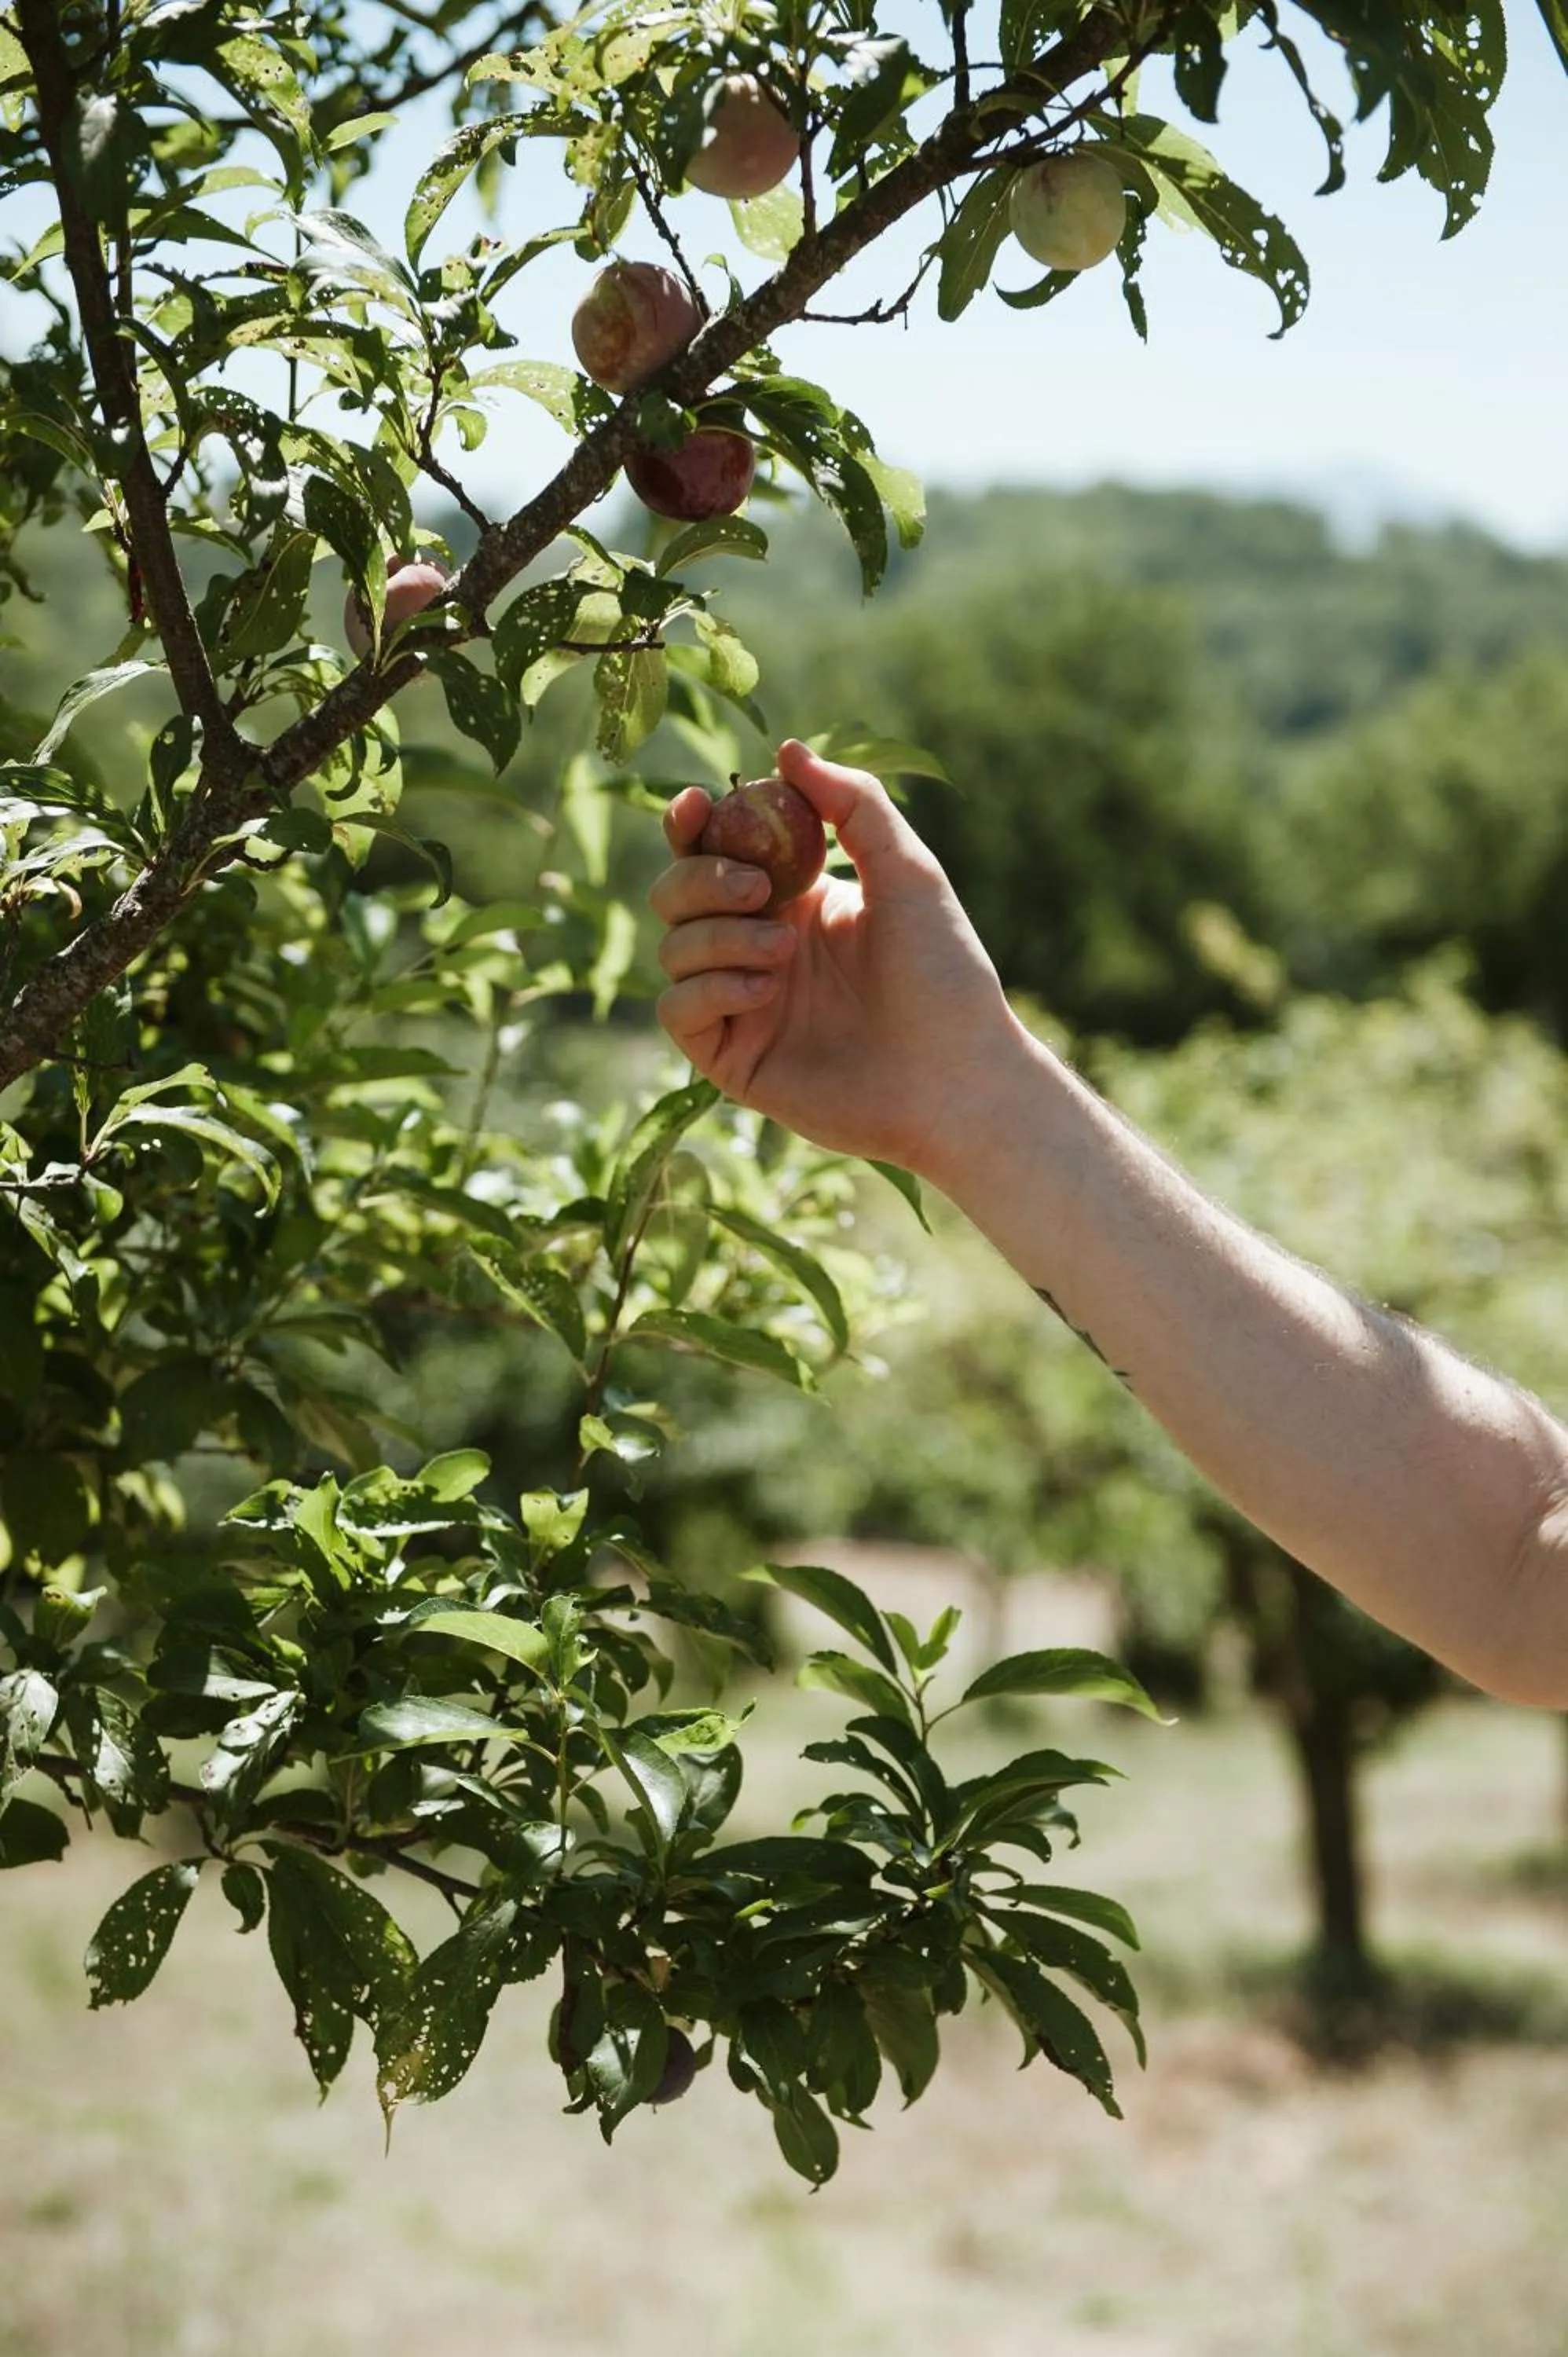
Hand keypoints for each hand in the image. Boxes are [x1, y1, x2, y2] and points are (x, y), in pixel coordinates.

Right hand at [650, 739, 1021, 1178]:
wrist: (956, 1074)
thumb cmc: (944, 973)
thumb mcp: (907, 870)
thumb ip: (852, 804)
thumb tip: (788, 750)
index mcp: (792, 900)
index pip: (714, 851)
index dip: (693, 824)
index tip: (701, 803)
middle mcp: (756, 947)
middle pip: (676, 892)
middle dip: (701, 877)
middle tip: (759, 887)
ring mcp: (739, 1004)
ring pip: (672, 946)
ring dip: (718, 936)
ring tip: (784, 952)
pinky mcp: (731, 1059)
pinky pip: (677, 1009)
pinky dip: (708, 986)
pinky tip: (763, 989)